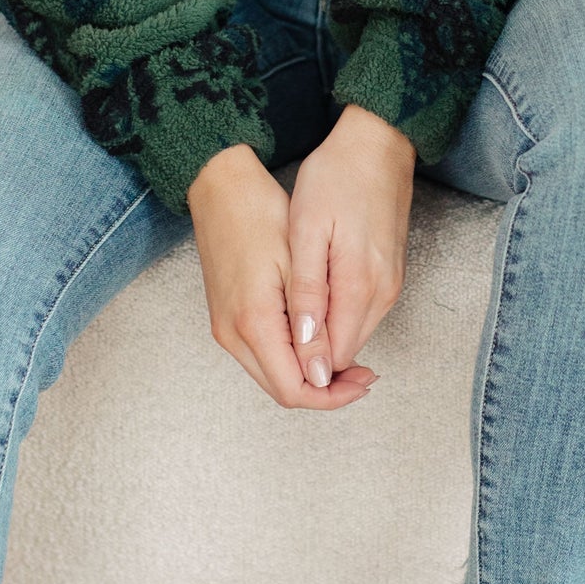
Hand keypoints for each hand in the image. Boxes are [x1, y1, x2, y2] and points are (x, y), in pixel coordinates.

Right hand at [187, 143, 377, 411]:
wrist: (220, 188)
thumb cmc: (260, 214)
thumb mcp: (296, 267)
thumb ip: (311, 325)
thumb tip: (326, 373)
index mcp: (252, 322)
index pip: (294, 390)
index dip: (333, 395)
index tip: (364, 381)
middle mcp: (232, 334)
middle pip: (283, 390)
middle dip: (326, 389)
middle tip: (364, 373)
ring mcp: (225, 328)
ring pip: (273, 376)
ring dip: (311, 374)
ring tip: (347, 357)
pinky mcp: (226, 319)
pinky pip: (263, 355)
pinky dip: (293, 358)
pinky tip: (317, 340)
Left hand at [286, 103, 413, 391]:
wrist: (378, 143)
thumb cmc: (336, 177)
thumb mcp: (308, 230)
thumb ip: (309, 293)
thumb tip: (309, 350)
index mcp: (359, 287)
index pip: (332, 358)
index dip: (302, 372)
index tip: (269, 356)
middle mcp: (382, 294)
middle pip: (345, 354)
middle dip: (310, 361)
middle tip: (269, 339)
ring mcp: (390, 285)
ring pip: (352, 336)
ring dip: (321, 340)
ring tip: (283, 320)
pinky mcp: (390, 275)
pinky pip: (360, 314)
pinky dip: (334, 319)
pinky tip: (308, 300)